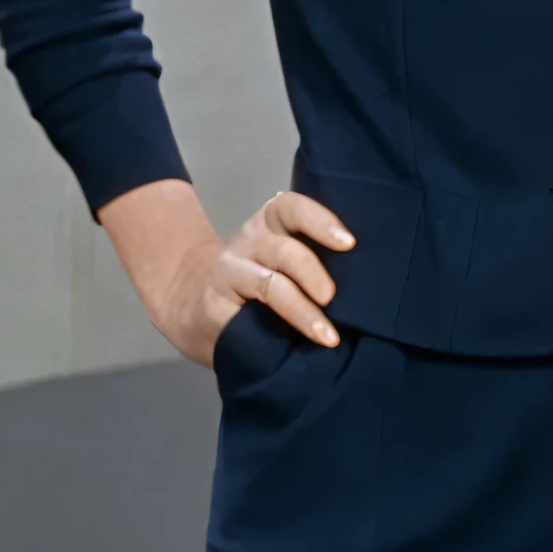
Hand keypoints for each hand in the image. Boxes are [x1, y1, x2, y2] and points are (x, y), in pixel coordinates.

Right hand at [154, 189, 356, 365]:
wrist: (186, 300)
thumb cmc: (253, 281)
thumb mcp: (279, 259)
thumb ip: (310, 260)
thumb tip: (365, 284)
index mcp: (269, 223)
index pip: (292, 206)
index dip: (321, 221)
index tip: (349, 243)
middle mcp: (249, 241)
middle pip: (285, 248)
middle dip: (314, 273)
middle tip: (334, 298)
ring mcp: (230, 271)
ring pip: (270, 284)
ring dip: (302, 311)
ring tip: (327, 335)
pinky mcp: (215, 305)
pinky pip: (247, 315)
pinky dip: (275, 329)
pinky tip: (291, 345)